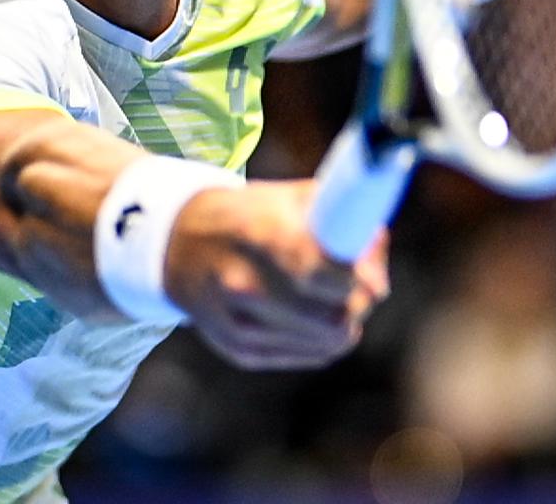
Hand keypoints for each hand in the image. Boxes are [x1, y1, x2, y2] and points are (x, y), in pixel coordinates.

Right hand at [163, 180, 389, 370]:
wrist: (177, 244)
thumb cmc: (250, 215)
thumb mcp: (291, 198)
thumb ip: (343, 222)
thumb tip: (378, 275)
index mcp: (258, 233)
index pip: (320, 271)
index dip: (358, 280)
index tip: (373, 279)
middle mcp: (242, 281)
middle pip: (330, 317)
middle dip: (358, 304)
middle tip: (362, 290)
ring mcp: (237, 321)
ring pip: (324, 342)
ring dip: (345, 324)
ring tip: (339, 301)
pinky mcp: (236, 348)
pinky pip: (304, 356)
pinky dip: (322, 341)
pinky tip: (315, 317)